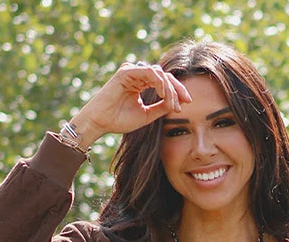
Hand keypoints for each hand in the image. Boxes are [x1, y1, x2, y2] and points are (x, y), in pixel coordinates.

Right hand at [68, 63, 191, 146]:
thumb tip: (177, 103)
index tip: (188, 103)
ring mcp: (132, 71)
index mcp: (141, 83)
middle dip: (177, 88)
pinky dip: (159, 83)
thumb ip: (161, 107)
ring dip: (169, 89)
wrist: (101, 122)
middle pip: (164, 76)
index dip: (177, 91)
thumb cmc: (119, 120)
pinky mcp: (126, 71)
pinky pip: (149, 73)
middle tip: (187, 101)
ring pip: (158, 74)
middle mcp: (137, 75)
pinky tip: (163, 95)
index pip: (164, 82)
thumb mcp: (147, 115)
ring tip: (172, 104)